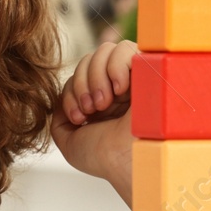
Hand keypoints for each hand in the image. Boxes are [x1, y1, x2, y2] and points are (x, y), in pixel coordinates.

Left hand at [49, 39, 136, 201]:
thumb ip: (59, 115)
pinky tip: (119, 89)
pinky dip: (114, 65)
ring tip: (104, 102)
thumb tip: (61, 95)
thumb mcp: (69, 139)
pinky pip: (126, 47)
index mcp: (105, 101)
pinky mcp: (151, 70)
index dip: (71, 92)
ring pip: (105, 50)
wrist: (129, 163)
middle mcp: (121, 87)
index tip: (79, 118)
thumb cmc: (104, 157)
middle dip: (81, 84)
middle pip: (88, 60)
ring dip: (95, 75)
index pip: (79, 75)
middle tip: (92, 110)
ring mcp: (136, 78)